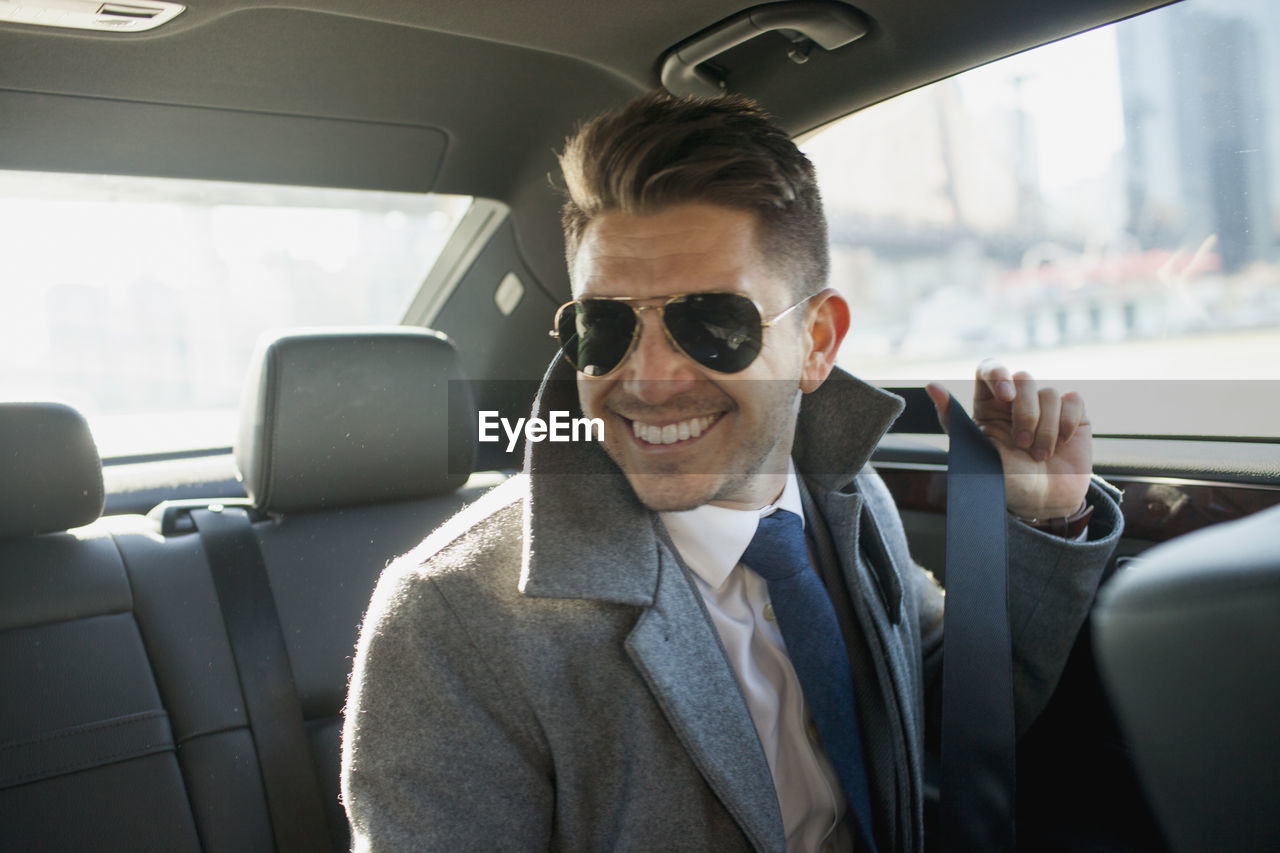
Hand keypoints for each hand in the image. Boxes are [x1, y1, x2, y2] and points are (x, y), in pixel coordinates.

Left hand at [925, 359, 1092, 518]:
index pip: (990, 368)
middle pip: (1023, 378)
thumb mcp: (973, 452)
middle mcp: (1016, 401)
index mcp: (988, 405)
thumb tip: (932, 386)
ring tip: (1040, 455)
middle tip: (1022, 444)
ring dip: (1045, 428)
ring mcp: (1046, 406)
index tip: (1005, 396)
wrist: (1041, 503)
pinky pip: (1073, 400)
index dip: (999, 374)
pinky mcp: (1072, 414)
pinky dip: (1067, 424)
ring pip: (1049, 393)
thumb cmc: (1003, 480)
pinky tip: (1061, 444)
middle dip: (1025, 414)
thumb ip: (952, 419)